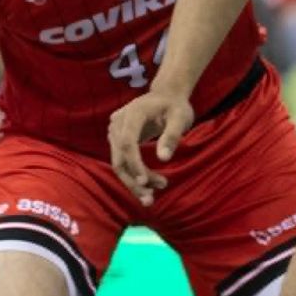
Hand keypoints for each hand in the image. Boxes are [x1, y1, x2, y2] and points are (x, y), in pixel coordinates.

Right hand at [107, 89, 194, 205]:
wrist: (166, 96)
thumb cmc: (175, 106)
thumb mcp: (181, 117)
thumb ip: (172, 135)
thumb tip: (164, 159)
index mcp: (132, 113)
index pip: (127, 142)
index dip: (134, 163)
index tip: (146, 181)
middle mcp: (118, 122)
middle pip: (120, 157)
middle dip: (134, 180)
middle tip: (151, 199)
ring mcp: (114, 132)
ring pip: (119, 164)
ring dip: (134, 182)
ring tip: (153, 196)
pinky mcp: (117, 140)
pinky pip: (122, 162)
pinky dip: (134, 175)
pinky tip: (149, 185)